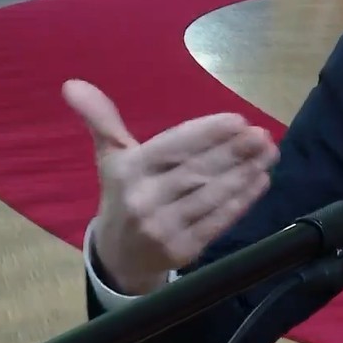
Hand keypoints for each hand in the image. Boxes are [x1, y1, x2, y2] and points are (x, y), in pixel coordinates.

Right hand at [62, 79, 279, 294]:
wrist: (118, 257)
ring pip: (211, 195)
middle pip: (197, 171)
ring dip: (244, 173)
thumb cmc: (123, 195)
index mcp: (128, 172)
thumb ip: (102, 120)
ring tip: (269, 153)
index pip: (173, 147)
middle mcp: (143, 200)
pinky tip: (261, 180)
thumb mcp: (111, 158)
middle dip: (234, 151)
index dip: (207, 133)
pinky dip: (242, 200)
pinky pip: (217, 221)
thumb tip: (73, 84)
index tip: (239, 120)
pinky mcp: (183, 250)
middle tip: (263, 135)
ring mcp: (163, 228)